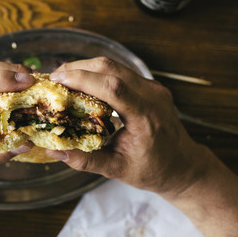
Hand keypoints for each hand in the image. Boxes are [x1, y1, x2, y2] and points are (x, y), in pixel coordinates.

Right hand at [46, 57, 211, 200]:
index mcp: (146, 118)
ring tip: (63, 79)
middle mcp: (152, 96)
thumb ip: (86, 160)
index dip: (83, 79)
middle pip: (111, 68)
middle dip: (78, 68)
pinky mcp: (150, 86)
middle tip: (53, 78)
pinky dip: (99, 74)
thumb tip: (55, 150)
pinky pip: (121, 72)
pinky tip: (83, 84)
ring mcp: (154, 88)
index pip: (113, 88)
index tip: (57, 80)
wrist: (184, 166)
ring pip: (115, 65)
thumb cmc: (153, 171)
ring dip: (87, 68)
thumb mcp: (118, 170)